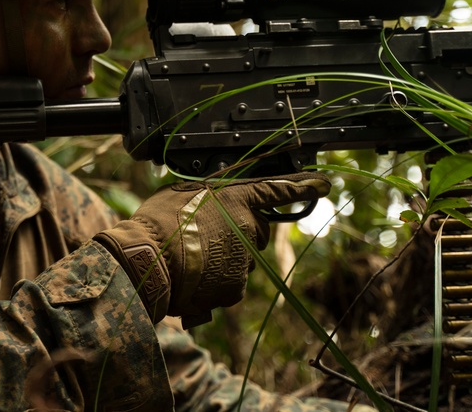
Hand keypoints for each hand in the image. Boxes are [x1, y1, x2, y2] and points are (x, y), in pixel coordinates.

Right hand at [94, 173, 329, 324]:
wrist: (147, 261)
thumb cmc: (158, 222)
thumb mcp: (181, 192)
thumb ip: (208, 194)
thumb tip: (213, 199)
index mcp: (235, 199)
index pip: (275, 190)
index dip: (301, 187)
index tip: (323, 184)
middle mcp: (247, 227)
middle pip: (255, 231)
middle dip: (238, 234)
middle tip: (205, 236)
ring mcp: (244, 260)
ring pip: (242, 260)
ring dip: (224, 259)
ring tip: (191, 259)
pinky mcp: (236, 287)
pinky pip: (232, 284)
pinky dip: (216, 283)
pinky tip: (194, 277)